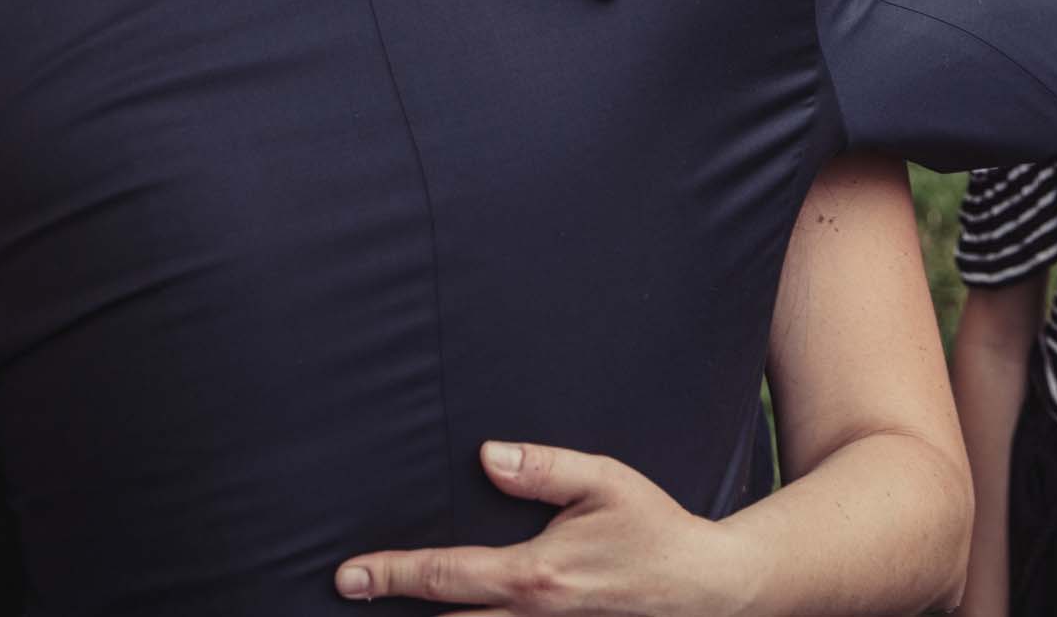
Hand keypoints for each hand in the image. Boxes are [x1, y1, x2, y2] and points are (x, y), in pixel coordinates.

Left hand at [336, 441, 753, 613]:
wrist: (708, 588)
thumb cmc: (653, 528)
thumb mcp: (604, 481)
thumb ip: (543, 468)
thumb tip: (486, 456)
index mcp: (536, 575)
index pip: (446, 576)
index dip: (391, 576)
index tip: (348, 576)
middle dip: (395, 614)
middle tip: (347, 598)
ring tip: (386, 614)